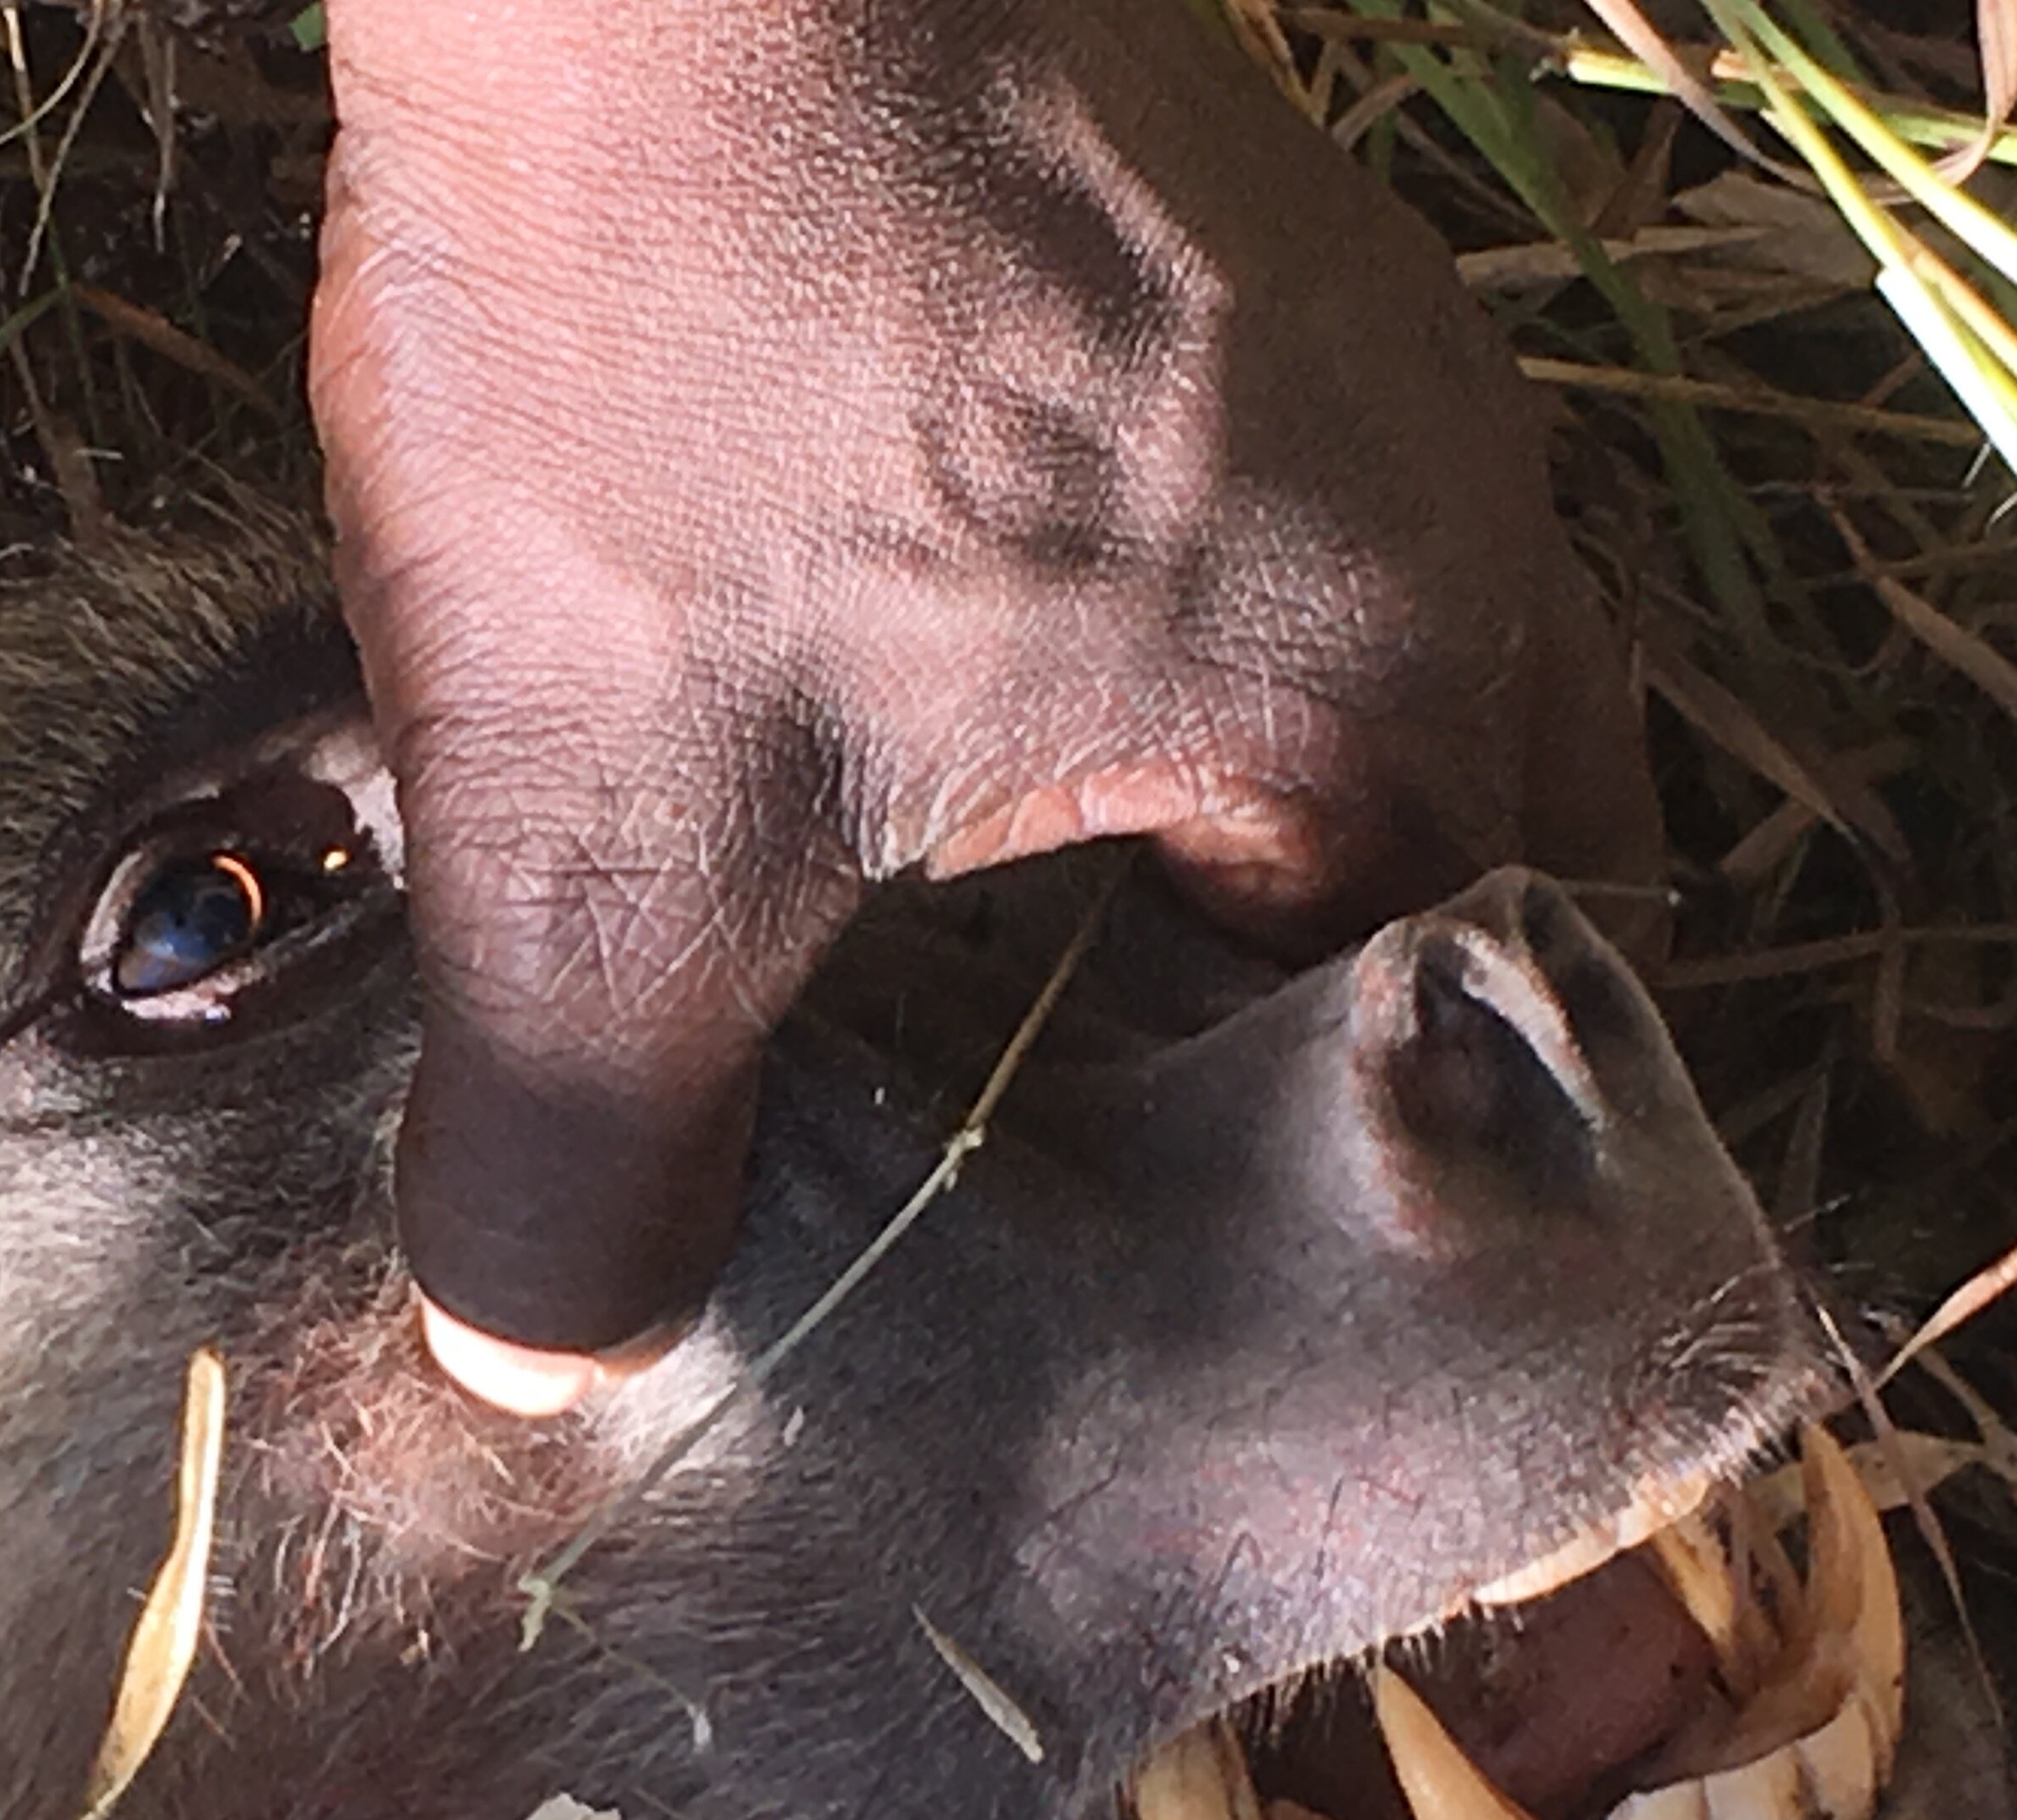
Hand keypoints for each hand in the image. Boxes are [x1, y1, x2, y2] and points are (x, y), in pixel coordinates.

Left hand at [314, 0, 1657, 1386]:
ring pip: (1373, 687)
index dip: (1292, 1204)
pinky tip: (967, 715)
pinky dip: (1162, 669)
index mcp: (1383, 699)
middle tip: (1106, 1163)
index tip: (1131, 1291)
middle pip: (1466, 870)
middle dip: (1291, 1030)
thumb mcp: (598, 829)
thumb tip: (550, 1362)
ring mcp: (1355, 363)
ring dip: (1233, 839)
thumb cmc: (668, 345)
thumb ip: (586, 1142)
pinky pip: (1268, 538)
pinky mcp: (1217, 260)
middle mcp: (1447, 522)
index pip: (1450, 1052)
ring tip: (1038, 981)